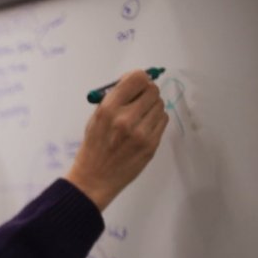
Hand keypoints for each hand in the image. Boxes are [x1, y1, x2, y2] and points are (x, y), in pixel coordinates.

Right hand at [65, 69, 168, 210]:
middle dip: (146, 92)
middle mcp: (126, 118)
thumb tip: (135, 84)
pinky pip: (163, 120)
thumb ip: (114, 100)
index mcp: (108, 109)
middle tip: (139, 101)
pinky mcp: (151, 144)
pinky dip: (156, 120)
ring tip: (140, 117)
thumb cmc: (93, 147)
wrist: (95, 178)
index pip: (137, 79)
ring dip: (152, 107)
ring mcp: (141, 133)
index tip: (134, 85)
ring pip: (160, 105)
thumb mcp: (95, 119)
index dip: (138, 78)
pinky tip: (144, 127)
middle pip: (152, 90)